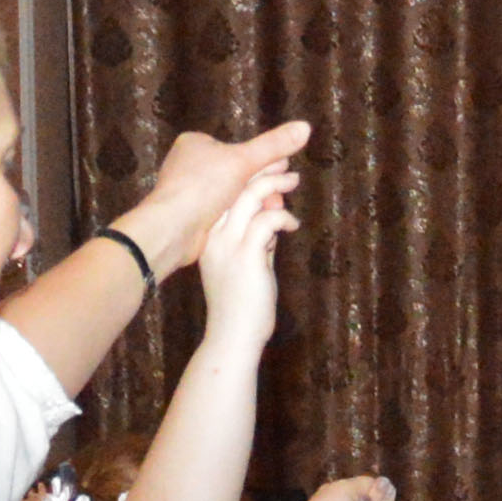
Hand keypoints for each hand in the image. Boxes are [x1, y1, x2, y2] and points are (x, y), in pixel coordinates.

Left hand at [126, 122, 312, 278]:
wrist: (172, 229)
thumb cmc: (202, 187)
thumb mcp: (245, 161)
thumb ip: (274, 145)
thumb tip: (306, 126)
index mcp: (195, 142)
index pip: (238, 149)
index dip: (264, 162)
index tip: (284, 174)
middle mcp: (188, 163)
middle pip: (236, 173)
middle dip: (261, 186)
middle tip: (281, 197)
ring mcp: (188, 191)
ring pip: (230, 194)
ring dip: (252, 203)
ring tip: (271, 212)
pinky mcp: (189, 216)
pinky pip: (220, 212)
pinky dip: (236, 218)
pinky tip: (250, 225)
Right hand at [194, 168, 296, 355]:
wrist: (233, 337)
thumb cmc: (241, 307)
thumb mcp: (250, 264)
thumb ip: (261, 237)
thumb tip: (275, 209)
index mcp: (209, 237)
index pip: (225, 194)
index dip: (247, 176)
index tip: (267, 166)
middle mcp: (214, 236)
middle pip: (235, 187)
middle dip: (262, 170)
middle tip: (284, 163)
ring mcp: (228, 244)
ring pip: (250, 196)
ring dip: (275, 184)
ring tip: (293, 181)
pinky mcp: (247, 255)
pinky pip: (268, 220)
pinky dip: (284, 216)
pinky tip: (292, 225)